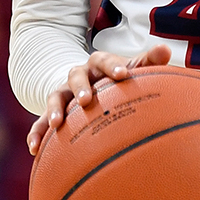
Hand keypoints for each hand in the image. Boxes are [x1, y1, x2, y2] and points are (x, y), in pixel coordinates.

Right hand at [26, 45, 169, 155]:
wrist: (90, 84)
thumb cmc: (116, 78)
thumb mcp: (130, 69)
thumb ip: (147, 62)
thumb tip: (165, 50)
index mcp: (99, 63)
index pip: (105, 60)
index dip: (113, 67)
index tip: (123, 75)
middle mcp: (78, 75)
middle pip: (76, 76)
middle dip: (80, 88)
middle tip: (86, 100)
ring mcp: (63, 93)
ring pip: (55, 97)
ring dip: (55, 110)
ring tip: (57, 124)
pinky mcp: (53, 111)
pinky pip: (40, 121)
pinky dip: (37, 133)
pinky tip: (34, 149)